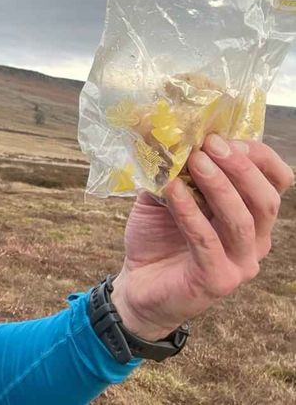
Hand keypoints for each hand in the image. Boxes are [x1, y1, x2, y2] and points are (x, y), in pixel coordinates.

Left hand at [110, 134, 293, 340]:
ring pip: (242, 220)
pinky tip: (172, 189)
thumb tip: (167, 131)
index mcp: (251, 215)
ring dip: (219, 186)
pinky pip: (207, 241)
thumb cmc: (158, 235)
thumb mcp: (166, 192)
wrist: (138, 283)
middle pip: (265, 199)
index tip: (224, 136)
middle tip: (209, 144)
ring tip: (194, 160)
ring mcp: (240, 263)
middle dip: (239, 167)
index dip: (257, 156)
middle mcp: (255, 240)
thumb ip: (173, 166)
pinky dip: (189, 212)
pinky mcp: (217, 280)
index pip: (276, 181)